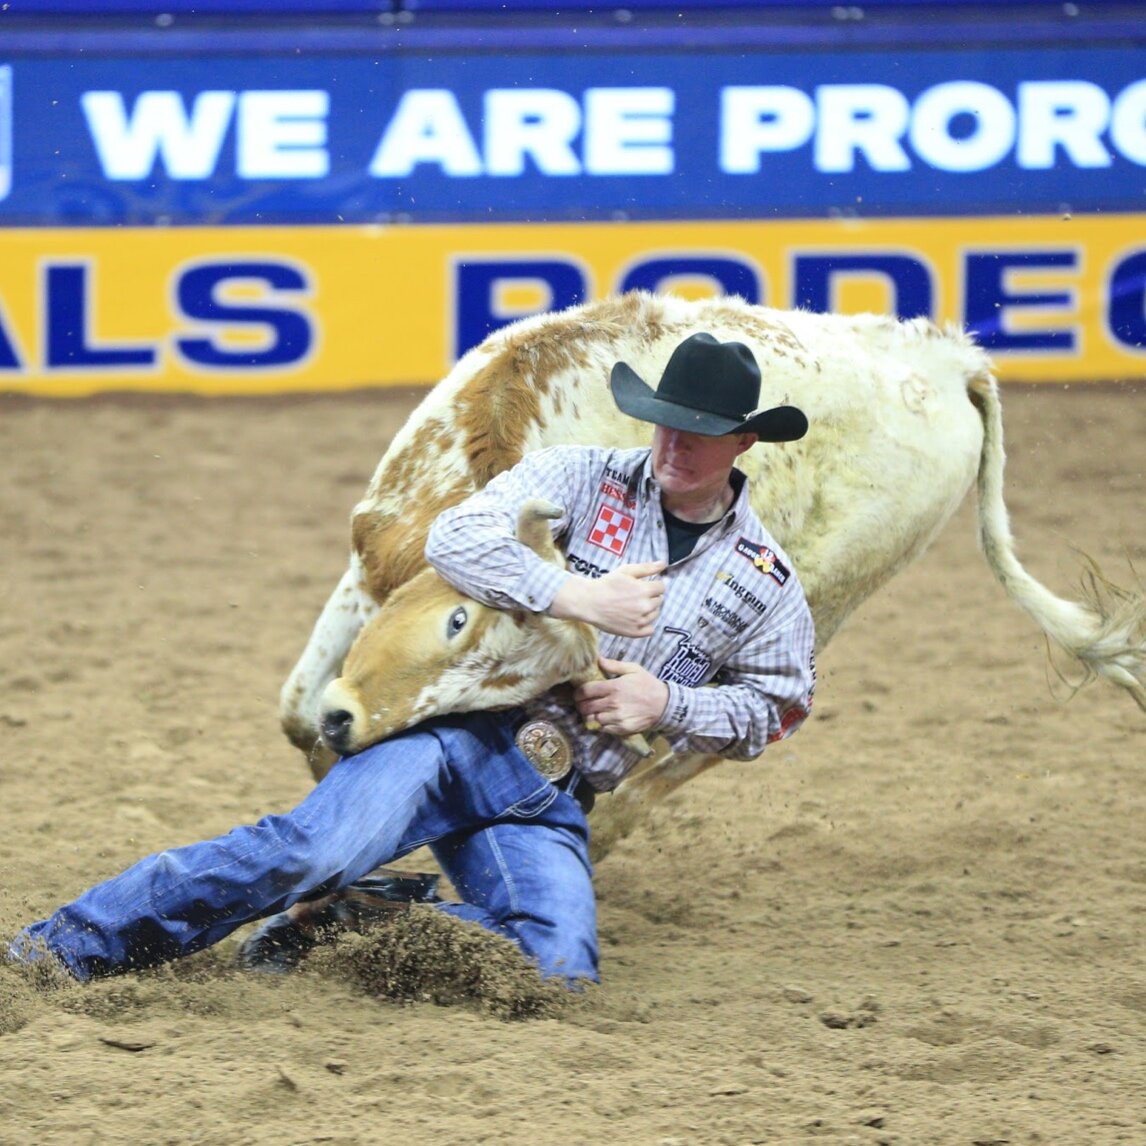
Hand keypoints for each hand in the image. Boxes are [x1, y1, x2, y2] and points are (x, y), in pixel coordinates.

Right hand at [549, 560, 666, 637]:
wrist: (589, 602)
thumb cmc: (606, 585)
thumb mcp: (626, 571)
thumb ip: (647, 568)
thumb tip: (664, 564)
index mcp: (644, 590)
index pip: (661, 587)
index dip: (653, 585)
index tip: (643, 586)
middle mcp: (644, 607)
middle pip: (659, 601)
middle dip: (651, 596)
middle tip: (635, 595)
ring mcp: (640, 621)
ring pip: (655, 614)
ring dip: (649, 609)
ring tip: (633, 606)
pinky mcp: (634, 632)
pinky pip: (650, 630)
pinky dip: (646, 625)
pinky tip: (636, 618)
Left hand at [574, 656, 668, 736]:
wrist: (664, 704)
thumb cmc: (647, 684)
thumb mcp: (633, 669)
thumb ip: (614, 664)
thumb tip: (598, 659)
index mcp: (614, 687)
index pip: (585, 691)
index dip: (578, 693)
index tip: (578, 693)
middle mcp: (613, 703)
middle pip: (585, 706)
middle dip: (580, 704)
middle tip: (583, 703)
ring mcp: (617, 718)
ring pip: (591, 719)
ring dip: (588, 715)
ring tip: (592, 711)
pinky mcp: (621, 729)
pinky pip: (602, 729)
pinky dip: (598, 724)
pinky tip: (602, 718)